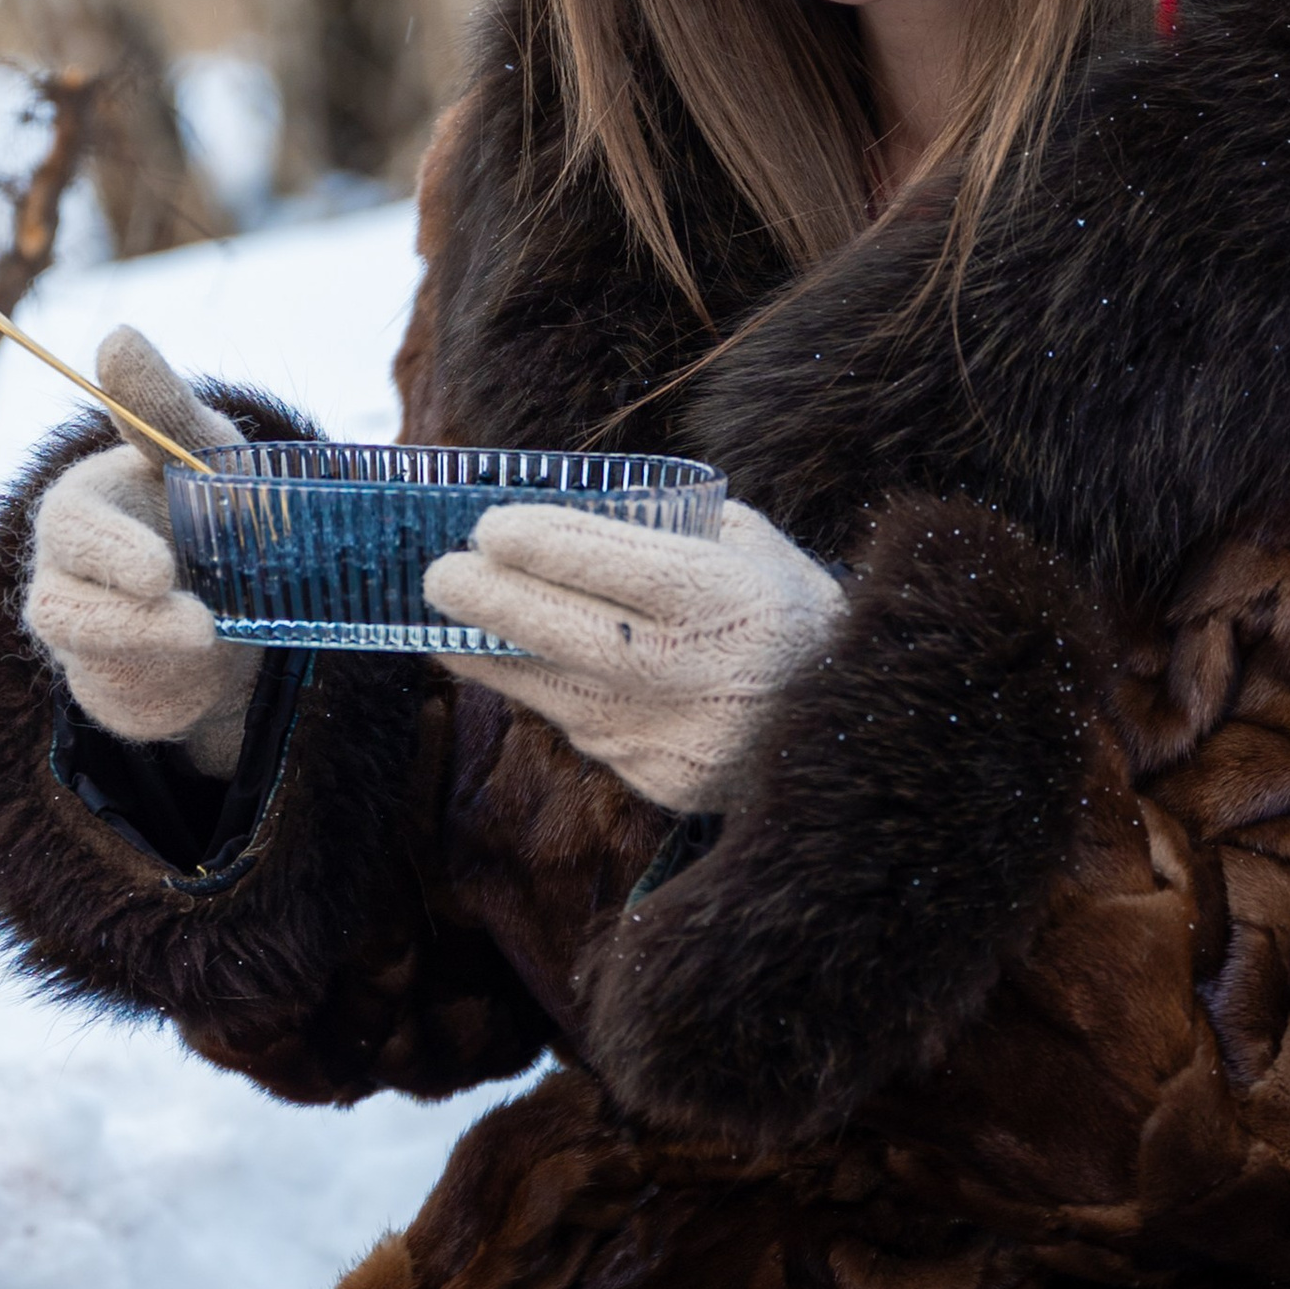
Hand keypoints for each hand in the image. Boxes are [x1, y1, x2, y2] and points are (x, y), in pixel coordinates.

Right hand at [23, 329, 257, 775]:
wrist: (248, 593)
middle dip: (127, 620)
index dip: (111, 552)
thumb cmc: (211, 502)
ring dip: (153, 655)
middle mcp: (64, 577)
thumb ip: (158, 407)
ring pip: (92, 661)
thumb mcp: (202, 451)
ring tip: (212, 637)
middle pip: (63, 609)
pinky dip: (174, 693)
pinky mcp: (111, 691)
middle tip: (199, 620)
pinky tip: (210, 671)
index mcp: (81, 509)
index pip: (72, 528)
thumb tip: (115, 335)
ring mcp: (83, 642)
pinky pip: (131, 704)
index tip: (161, 570)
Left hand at [421, 498, 842, 812]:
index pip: (619, 566)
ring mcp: (674, 735)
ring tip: (448, 621)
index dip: (544, 544)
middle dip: (492, 601)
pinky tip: (522, 664)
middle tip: (439, 574)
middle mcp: (698, 672)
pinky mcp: (658, 779)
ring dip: (494, 654)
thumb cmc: (787, 610)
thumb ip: (670, 528)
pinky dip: (551, 692)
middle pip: (571, 634)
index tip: (488, 526)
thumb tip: (563, 509)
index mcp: (729, 599)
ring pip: (559, 690)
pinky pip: (584, 726)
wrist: (850, 726)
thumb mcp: (751, 547)